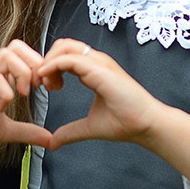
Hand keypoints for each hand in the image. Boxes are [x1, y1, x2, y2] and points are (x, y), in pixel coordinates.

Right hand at [0, 39, 51, 151]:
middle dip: (36, 64)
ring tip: (22, 94)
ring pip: (8, 54)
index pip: (24, 54)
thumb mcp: (6, 131)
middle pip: (18, 46)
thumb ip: (27, 132)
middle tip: (39, 87)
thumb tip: (50, 140)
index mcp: (1, 80)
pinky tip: (2, 108)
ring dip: (23, 73)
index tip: (49, 88)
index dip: (42, 66)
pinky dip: (6, 93)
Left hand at [36, 38, 165, 149]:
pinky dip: (52, 66)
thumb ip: (70, 131)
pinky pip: (69, 59)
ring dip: (48, 62)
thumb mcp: (89, 126)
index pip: (65, 55)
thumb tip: (53, 143)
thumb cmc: (126, 122)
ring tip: (46, 84)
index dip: (50, 67)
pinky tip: (48, 82)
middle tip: (43, 84)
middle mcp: (96, 61)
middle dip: (46, 60)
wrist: (146, 125)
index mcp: (94, 69)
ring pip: (64, 47)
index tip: (45, 87)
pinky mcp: (99, 69)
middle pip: (62, 45)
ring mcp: (99, 62)